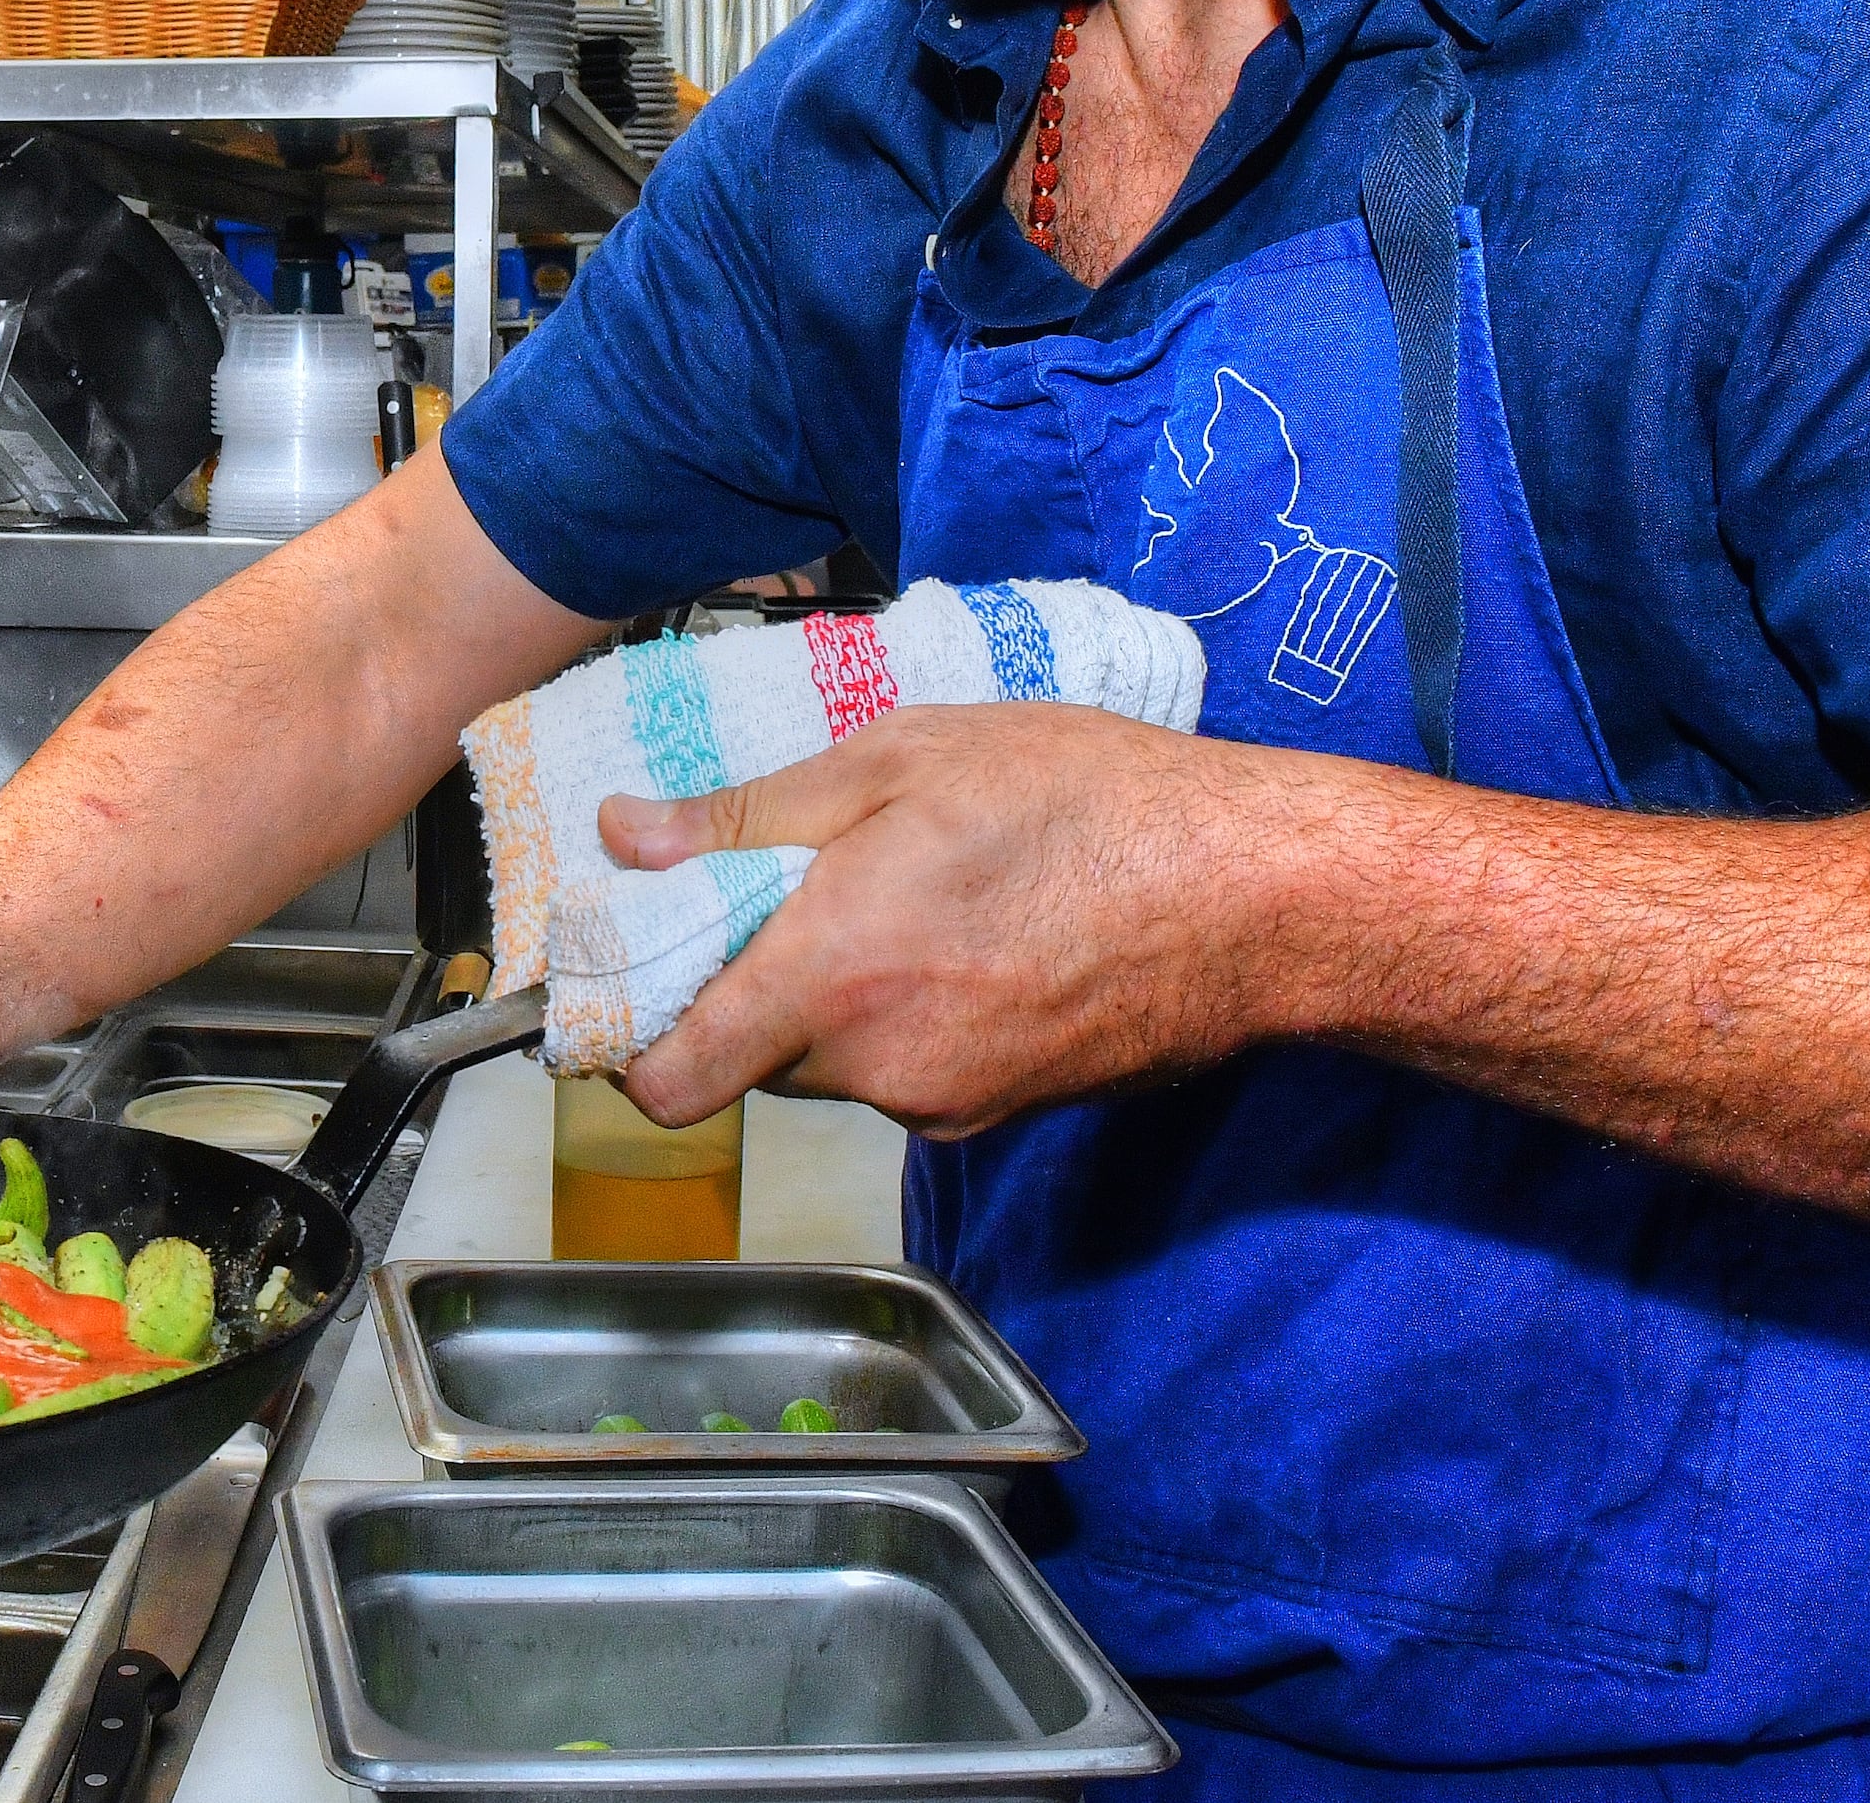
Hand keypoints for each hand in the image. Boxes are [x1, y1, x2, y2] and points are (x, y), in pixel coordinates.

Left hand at [597, 703, 1328, 1137]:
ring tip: (913, 893)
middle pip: (751, 1054)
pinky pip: (909, 1071)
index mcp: (831, 975)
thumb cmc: (1088, 803)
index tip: (620, 992)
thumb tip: (629, 836)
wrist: (1249, 893)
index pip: (669, 1081)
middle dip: (754, 983)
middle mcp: (878, 1065)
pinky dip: (910, 1016)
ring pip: (835, 1061)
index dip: (623, 1045)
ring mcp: (945, 1101)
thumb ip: (748, 814)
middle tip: (803, 886)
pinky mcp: (1001, 1112)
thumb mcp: (900, 758)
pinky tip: (973, 935)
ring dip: (840, 995)